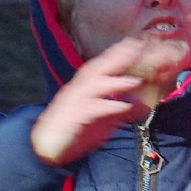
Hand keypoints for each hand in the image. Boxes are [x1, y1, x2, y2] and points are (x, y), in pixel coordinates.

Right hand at [30, 38, 175, 166]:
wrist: (47, 145)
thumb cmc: (75, 130)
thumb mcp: (102, 121)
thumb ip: (121, 111)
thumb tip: (143, 104)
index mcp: (84, 88)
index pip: (101, 67)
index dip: (116, 54)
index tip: (134, 44)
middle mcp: (77, 90)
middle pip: (96, 69)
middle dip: (115, 58)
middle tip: (134, 48)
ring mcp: (73, 103)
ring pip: (93, 87)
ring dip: (114, 82)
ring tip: (134, 81)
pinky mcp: (72, 118)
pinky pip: (89, 110)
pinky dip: (106, 106)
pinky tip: (122, 106)